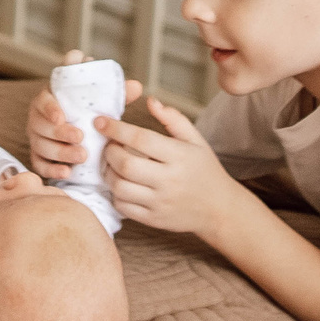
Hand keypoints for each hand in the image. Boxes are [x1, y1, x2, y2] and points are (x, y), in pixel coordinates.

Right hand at [25, 50, 144, 177]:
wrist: (79, 136)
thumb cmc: (89, 114)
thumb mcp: (101, 103)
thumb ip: (117, 94)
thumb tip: (136, 86)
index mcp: (51, 98)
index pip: (45, 99)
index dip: (50, 108)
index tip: (61, 117)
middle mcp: (39, 117)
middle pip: (40, 124)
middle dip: (60, 132)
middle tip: (80, 138)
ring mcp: (37, 138)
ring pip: (41, 145)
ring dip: (61, 152)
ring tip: (81, 157)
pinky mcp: (38, 157)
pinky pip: (39, 165)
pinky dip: (52, 169)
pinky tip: (66, 173)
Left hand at [103, 98, 239, 236]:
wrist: (220, 209)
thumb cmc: (204, 169)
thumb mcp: (196, 140)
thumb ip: (173, 119)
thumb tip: (150, 101)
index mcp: (179, 156)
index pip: (141, 139)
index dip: (116, 128)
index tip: (100, 121)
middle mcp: (169, 180)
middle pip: (125, 164)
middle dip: (109, 152)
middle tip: (109, 145)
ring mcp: (161, 202)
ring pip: (120, 187)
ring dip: (108, 173)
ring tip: (112, 164)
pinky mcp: (154, 219)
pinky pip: (123, 206)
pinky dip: (114, 193)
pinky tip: (121, 183)